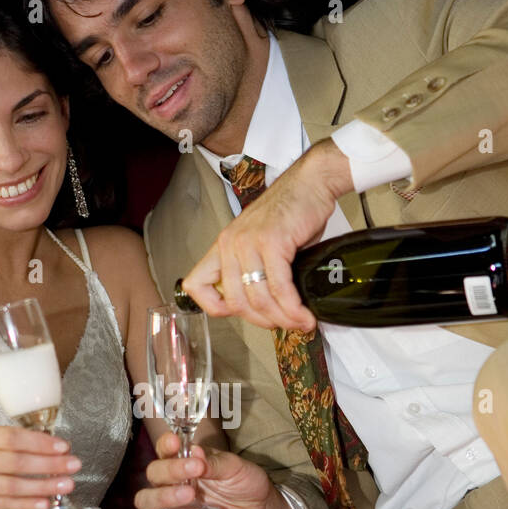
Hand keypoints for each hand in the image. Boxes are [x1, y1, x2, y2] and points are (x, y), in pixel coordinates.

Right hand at [0, 424, 81, 508]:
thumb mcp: (1, 442)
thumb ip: (27, 443)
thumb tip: (61, 451)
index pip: (13, 438)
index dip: (40, 443)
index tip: (64, 447)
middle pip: (16, 462)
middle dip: (49, 465)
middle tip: (73, 465)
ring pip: (12, 485)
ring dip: (43, 486)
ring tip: (66, 485)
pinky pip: (5, 505)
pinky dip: (27, 505)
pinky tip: (45, 502)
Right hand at [136, 431, 291, 508]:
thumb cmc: (245, 483)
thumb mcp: (235, 467)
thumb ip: (214, 462)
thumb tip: (195, 453)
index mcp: (184, 462)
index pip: (164, 450)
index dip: (165, 445)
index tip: (175, 442)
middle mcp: (174, 483)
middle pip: (153, 475)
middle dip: (169, 472)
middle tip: (195, 472)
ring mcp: (174, 508)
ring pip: (147, 502)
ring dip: (162, 498)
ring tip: (189, 497)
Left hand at [181, 139, 353, 330]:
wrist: (311, 183)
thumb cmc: (291, 214)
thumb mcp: (261, 244)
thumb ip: (255, 272)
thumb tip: (267, 309)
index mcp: (222, 246)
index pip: (196, 286)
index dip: (214, 308)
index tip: (243, 314)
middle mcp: (229, 244)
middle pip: (236, 302)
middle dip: (263, 321)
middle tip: (284, 325)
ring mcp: (248, 242)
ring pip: (258, 299)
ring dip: (282, 318)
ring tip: (300, 322)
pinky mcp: (272, 242)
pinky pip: (279, 287)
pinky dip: (293, 307)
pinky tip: (304, 314)